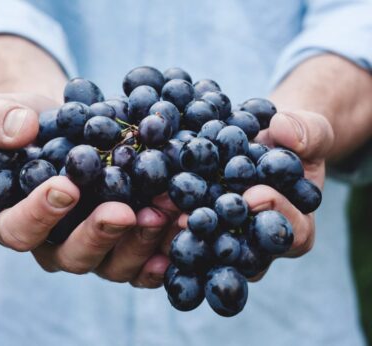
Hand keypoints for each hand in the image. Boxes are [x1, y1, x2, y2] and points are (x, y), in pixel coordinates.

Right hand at [0, 93, 179, 287]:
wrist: (79, 129)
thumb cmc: (39, 126)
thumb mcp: (7, 112)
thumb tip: (19, 131)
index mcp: (21, 220)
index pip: (20, 229)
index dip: (39, 214)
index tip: (66, 187)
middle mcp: (60, 244)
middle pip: (74, 256)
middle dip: (100, 234)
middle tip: (123, 211)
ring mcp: (99, 250)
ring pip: (116, 265)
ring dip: (141, 242)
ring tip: (164, 212)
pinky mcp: (130, 247)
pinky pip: (146, 263)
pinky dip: (165, 252)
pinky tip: (181, 231)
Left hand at [172, 110, 333, 280]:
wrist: (265, 141)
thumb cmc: (292, 141)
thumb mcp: (310, 131)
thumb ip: (307, 132)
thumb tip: (284, 130)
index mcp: (295, 226)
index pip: (292, 233)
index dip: (275, 214)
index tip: (254, 194)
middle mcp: (259, 243)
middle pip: (243, 252)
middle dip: (219, 234)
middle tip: (193, 218)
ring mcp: (229, 238)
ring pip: (209, 248)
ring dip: (184, 232)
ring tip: (162, 211)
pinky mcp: (203, 227)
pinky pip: (187, 230)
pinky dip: (167, 219)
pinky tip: (148, 204)